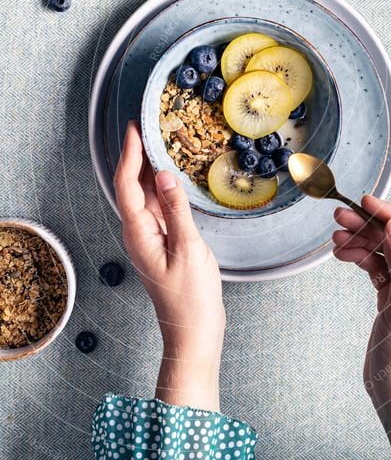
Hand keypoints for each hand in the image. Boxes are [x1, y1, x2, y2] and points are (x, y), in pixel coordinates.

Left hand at [114, 121, 224, 410]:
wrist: (193, 332)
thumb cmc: (190, 299)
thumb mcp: (188, 250)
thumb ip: (176, 211)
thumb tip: (166, 175)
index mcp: (139, 233)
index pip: (127, 184)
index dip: (129, 154)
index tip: (135, 128)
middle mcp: (139, 232)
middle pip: (132, 186)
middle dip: (138, 155)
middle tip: (150, 127)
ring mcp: (151, 238)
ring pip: (146, 196)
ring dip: (152, 169)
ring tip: (163, 143)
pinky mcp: (164, 243)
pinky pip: (159, 207)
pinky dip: (164, 188)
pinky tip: (175, 177)